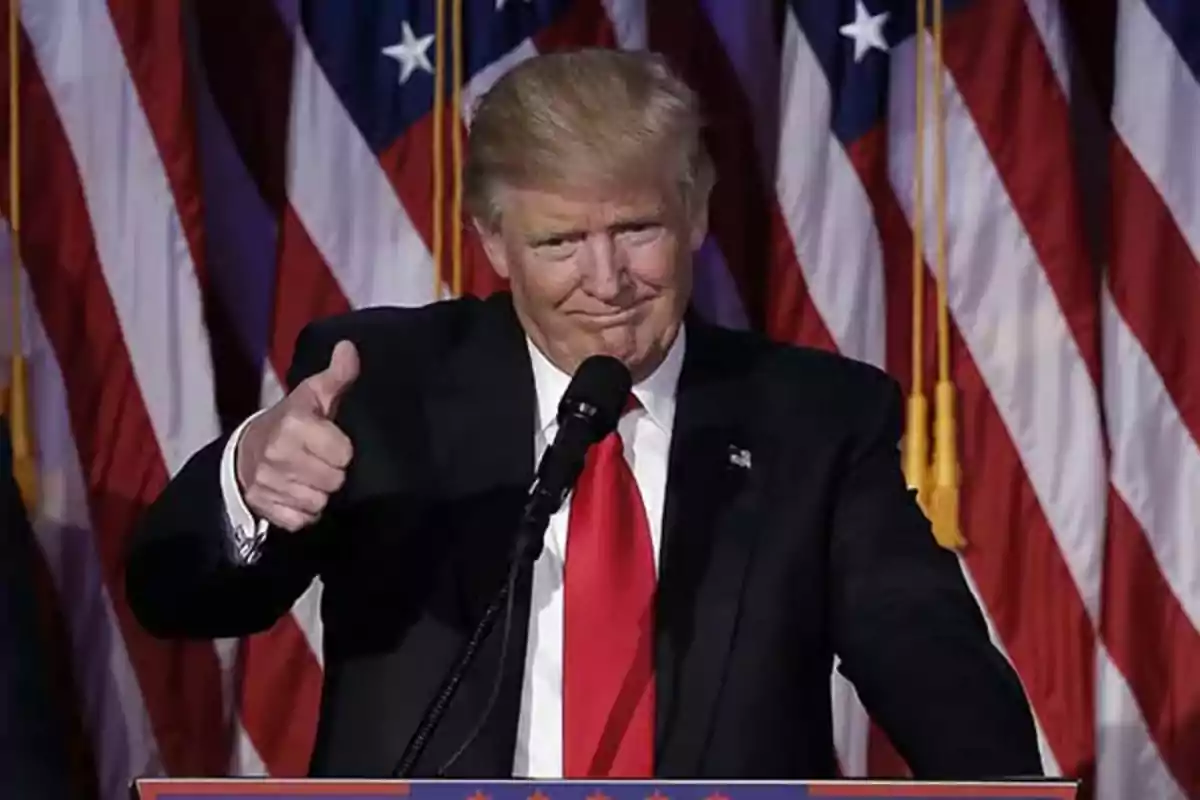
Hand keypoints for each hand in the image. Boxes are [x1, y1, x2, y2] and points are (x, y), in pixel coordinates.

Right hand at [236, 340, 359, 530]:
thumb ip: (337, 376)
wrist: (245, 450)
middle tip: (320, 461)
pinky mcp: (263, 506)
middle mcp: (278, 454)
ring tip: (309, 476)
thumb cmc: (291, 421)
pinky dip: (303, 512)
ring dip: (319, 493)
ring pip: (318, 503)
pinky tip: (297, 494)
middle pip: (334, 481)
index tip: (331, 441)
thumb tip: (349, 348)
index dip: (342, 449)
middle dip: (332, 473)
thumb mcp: (313, 394)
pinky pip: (301, 520)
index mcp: (294, 424)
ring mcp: (268, 483)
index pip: (343, 454)